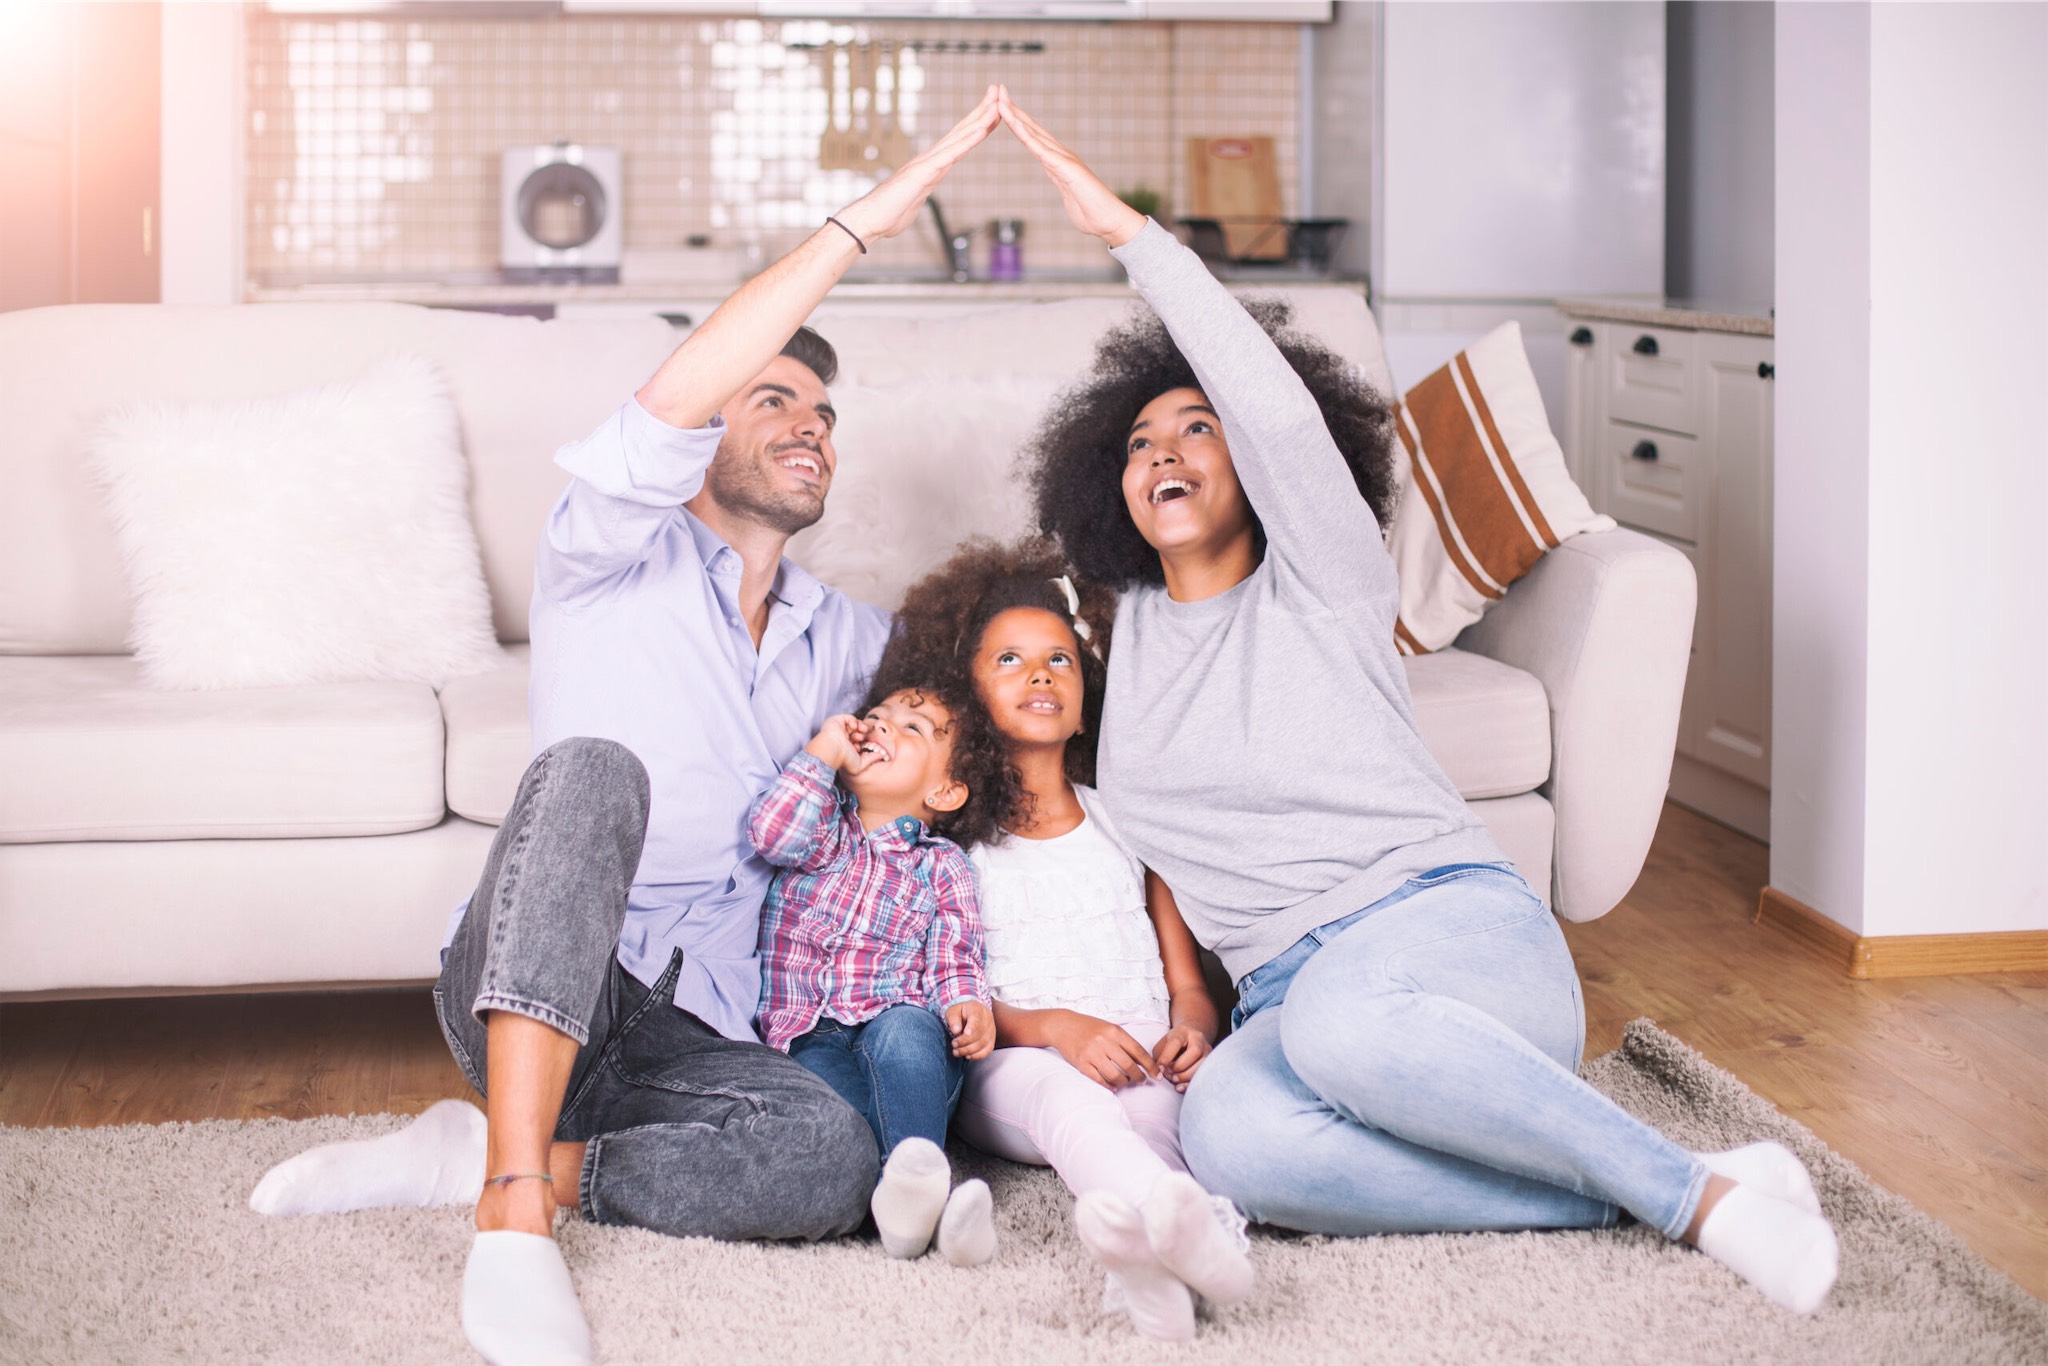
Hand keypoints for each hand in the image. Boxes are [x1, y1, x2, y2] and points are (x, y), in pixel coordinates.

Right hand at [804, 714, 873, 774]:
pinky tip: (854, 726)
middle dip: (862, 735)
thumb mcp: (860, 764)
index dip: (863, 743)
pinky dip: (853, 721)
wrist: (832, 749)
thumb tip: (881, 755)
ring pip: (854, 725)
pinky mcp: (836, 721)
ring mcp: (839, 730)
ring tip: (861, 731)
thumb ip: (871, 759)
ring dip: (860, 727)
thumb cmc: (844, 759)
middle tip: (861, 738)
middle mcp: (842, 739)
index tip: (861, 747)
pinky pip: (848, 718)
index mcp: (845, 748)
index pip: (858, 743)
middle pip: (857, 733)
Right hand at [832, 86, 1001, 244]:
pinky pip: (950, 155)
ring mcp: (926, 163)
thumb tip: (919, 192)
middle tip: (997, 90)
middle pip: (961, 131)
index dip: (976, 124)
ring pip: (959, 138)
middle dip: (981, 110)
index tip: (992, 110)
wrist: (869, 219)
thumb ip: (919, 192)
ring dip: (979, 120)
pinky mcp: (923, 173)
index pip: (959, 141)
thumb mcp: (913, 200)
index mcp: (931, 166)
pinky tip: (982, 130)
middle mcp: (930, 159)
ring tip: (997, 103)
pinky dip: (967, 142)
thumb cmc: (888, 213)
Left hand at [947, 1000, 994, 1059]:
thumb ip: (953, 1019)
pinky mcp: (991, 1040)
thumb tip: (956, 1030)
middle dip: (965, 1041)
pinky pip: (987, 1050)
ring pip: (984, 1043)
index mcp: (977, 1009)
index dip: (972, 1027)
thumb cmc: (961, 1013)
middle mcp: (987, 1019)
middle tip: (954, 1044)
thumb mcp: (953, 1011)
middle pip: (980, 1033)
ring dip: (969, 1050)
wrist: (971, 1013)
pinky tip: (967, 1056)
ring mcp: (991, 1030)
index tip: (965, 1034)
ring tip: (956, 1051)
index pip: (977, 1018)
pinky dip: (977, 1055)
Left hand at [997, 87, 1146, 247]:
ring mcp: (1064, 159)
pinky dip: (1027, 136)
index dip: (1018, 121)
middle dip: (1014, 109)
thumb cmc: (1091, 212)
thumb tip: (1063, 184)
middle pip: (1032, 128)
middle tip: (998, 89)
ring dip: (1016, 117)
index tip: (1003, 106)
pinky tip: (1014, 124)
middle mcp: (1061, 154)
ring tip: (1001, 101)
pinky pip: (1041, 150)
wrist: (1109, 220)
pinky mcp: (1066, 168)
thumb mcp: (1070, 196)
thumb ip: (1064, 186)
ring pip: (1034, 134)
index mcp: (1059, 161)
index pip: (1034, 137)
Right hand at [1049, 1012, 1159, 1090]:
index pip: (1138, 1052)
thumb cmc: (1090, 1027)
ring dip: (1125, 1082)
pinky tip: (1114, 1086)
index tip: (1157, 1075)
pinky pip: (1099, 1080)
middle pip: (1129, 1066)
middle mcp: (1104, 1042)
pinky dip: (1109, 1085)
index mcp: (1114, 1032)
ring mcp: (1092, 1053)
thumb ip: (1125, 1042)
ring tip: (1127, 1083)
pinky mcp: (1081, 1063)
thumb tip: (1143, 1061)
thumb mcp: (1110, 1028)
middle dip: (1139, 1077)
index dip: (1150, 1066)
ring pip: (1115, 1076)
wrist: (1063, 1025)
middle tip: (1142, 1081)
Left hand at [1151, 1025, 1211, 1091]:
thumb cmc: (1174, 1042)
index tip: (1159, 1069)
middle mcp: (1199, 1040)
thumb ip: (1159, 1055)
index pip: (1176, 1042)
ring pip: (1201, 1065)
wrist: (1192, 1037)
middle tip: (1168, 1074)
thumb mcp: (1164, 1043)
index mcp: (1184, 1032)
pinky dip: (1189, 1084)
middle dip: (1178, 1067)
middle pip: (1195, 1052)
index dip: (1166, 1057)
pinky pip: (1202, 1076)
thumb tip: (1160, 1071)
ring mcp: (1207, 1052)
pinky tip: (1179, 1087)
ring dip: (1184, 1076)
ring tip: (1173, 1078)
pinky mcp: (1210, 1064)